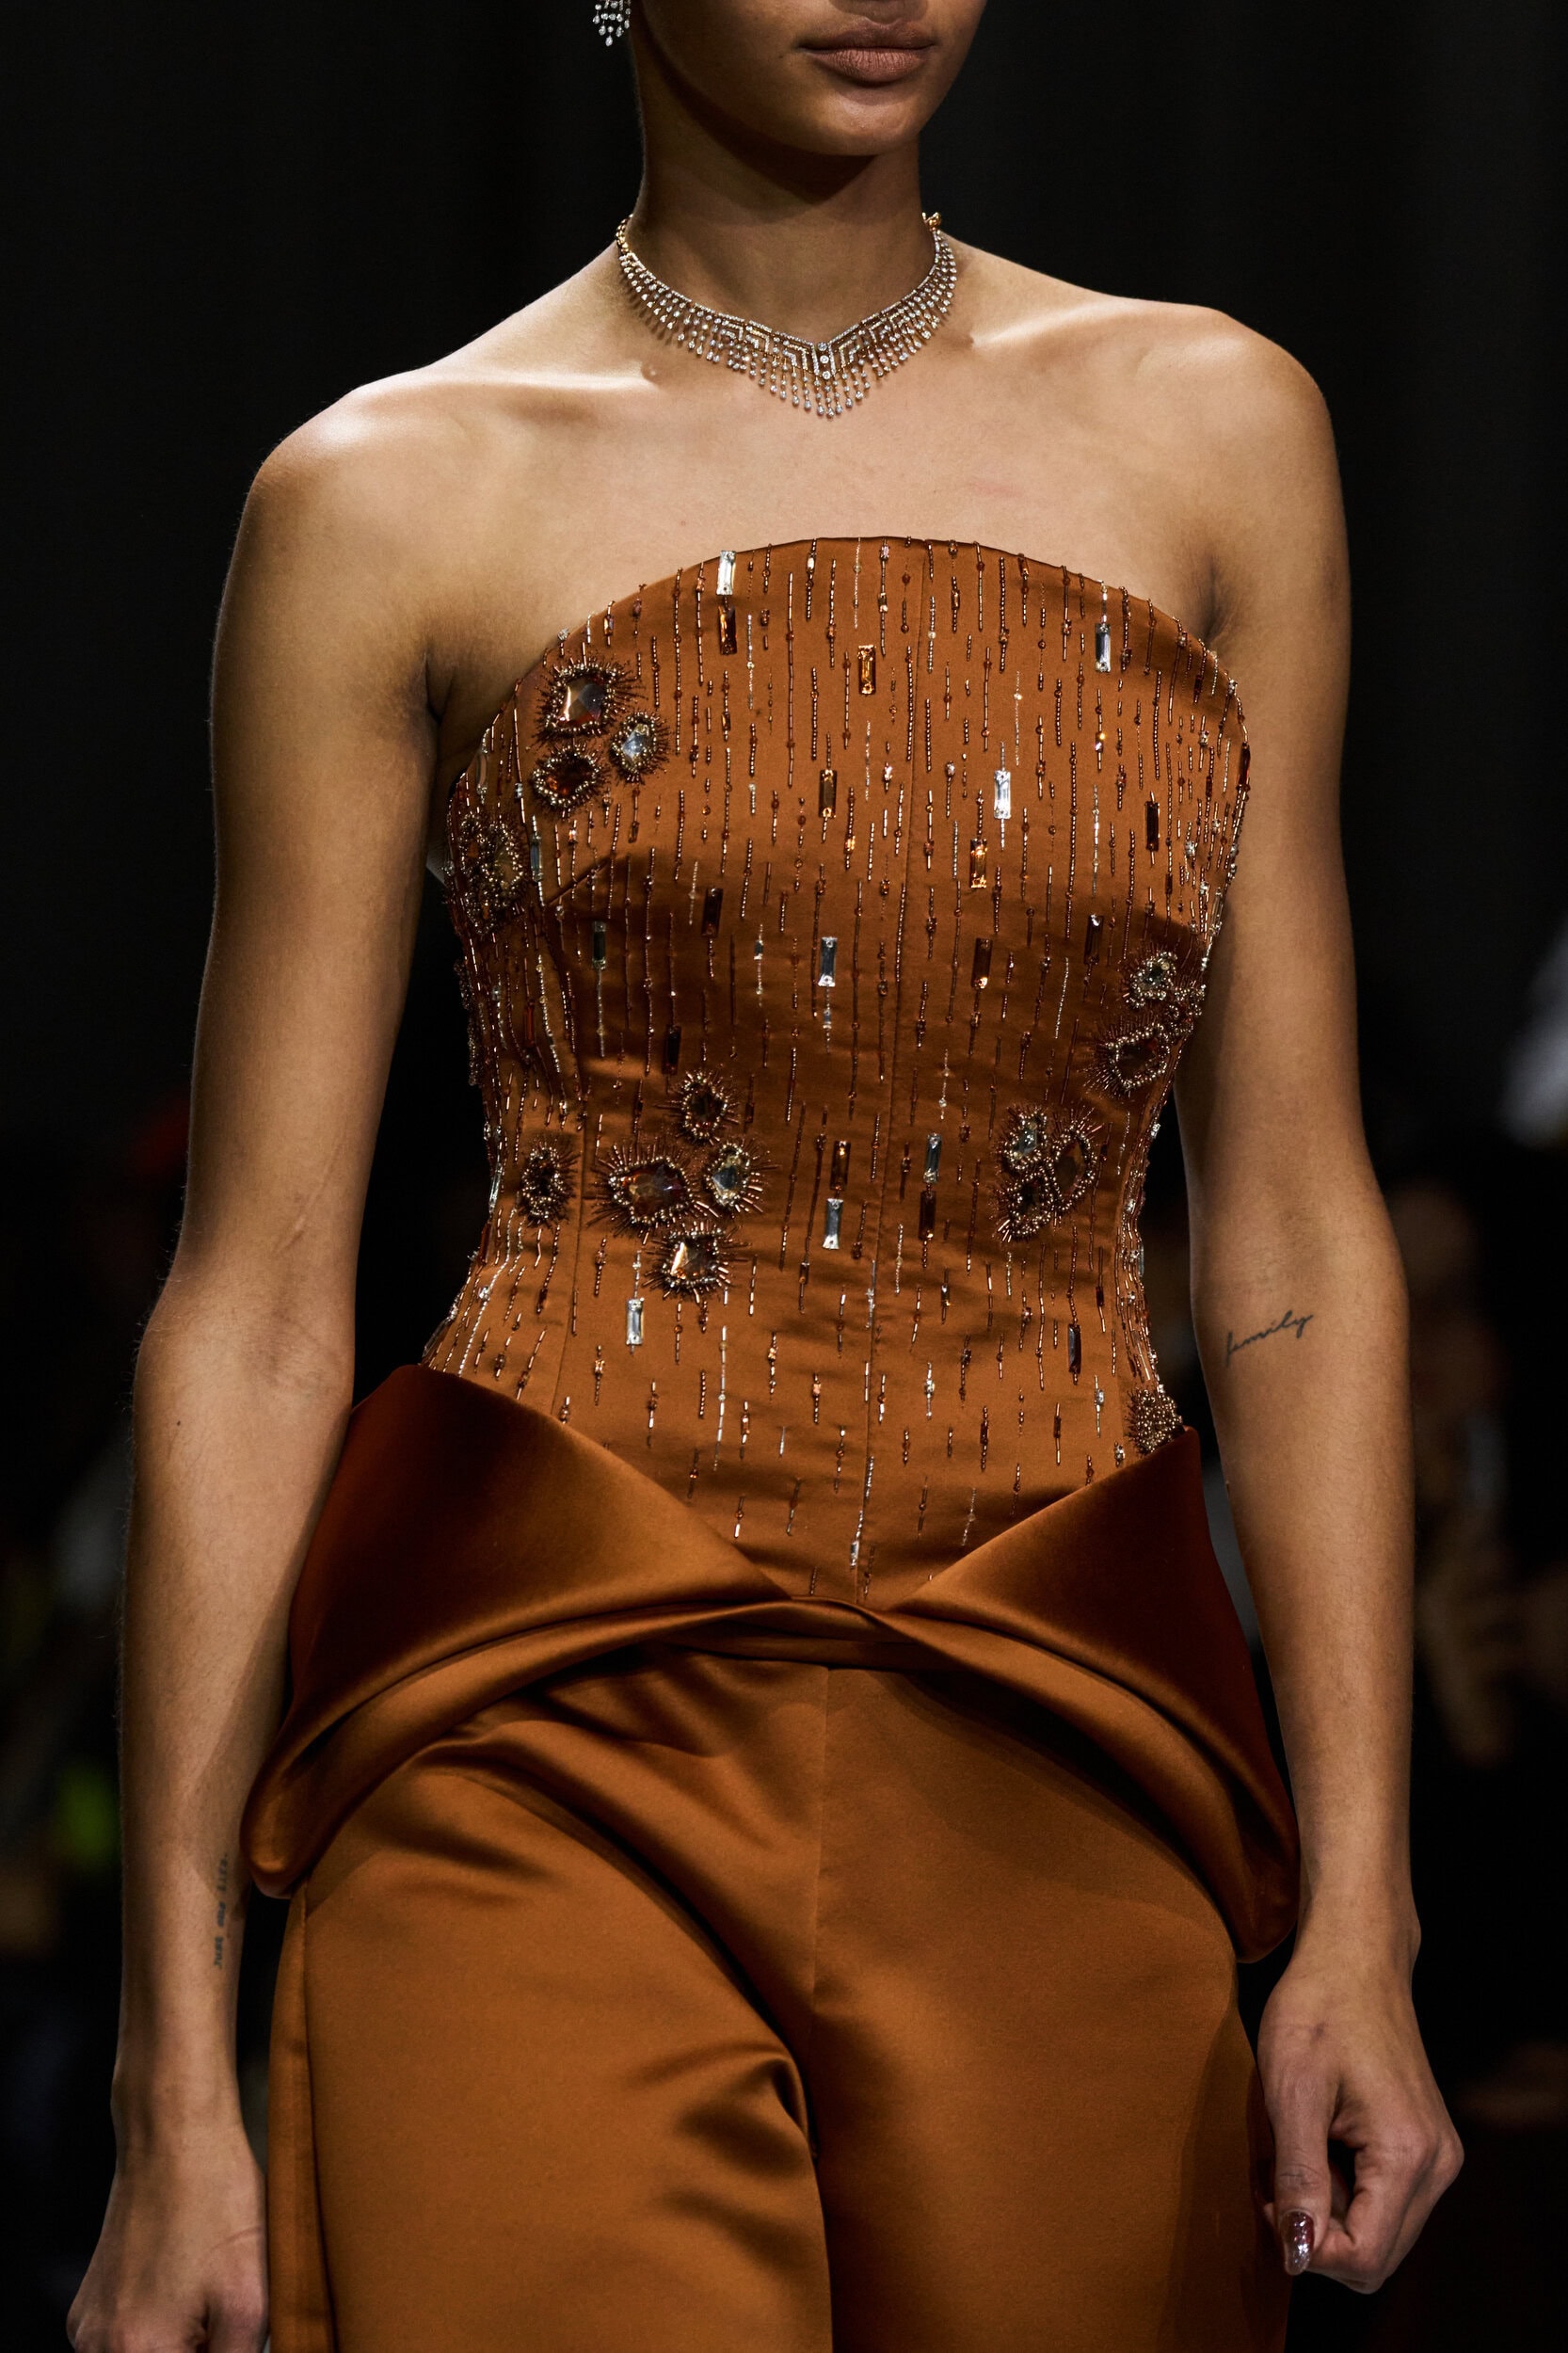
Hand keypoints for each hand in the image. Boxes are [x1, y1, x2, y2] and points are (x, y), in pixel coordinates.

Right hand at [67, 2117, 266, 2351]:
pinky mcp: (88, 2308)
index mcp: (139, 2352)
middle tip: (223, 2321)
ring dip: (180, 2348)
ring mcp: (87, 2329)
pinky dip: (157, 2335)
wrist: (173, 2137)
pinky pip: (125, 2344)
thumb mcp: (250, 2297)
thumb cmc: (217, 2204)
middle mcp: (98, 2349)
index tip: (228, 2337)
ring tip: (208, 2303)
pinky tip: (186, 2292)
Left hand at [1256, 1931, 1461, 2291]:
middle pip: (1375, 2256)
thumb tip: (1298, 2253)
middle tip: (1275, 2178)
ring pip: (1378, 2232)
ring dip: (1328, 2211)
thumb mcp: (1291, 2091)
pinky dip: (1343, 2191)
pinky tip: (1315, 2144)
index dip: (1308, 2247)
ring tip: (1293, 2152)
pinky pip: (1383, 2202)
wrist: (1354, 1958)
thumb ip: (1298, 2177)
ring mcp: (1436, 2156)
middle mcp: (1437, 2165)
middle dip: (1318, 2233)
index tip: (1269, 2196)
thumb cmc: (1317, 2009)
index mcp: (1408, 2154)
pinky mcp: (1424, 2146)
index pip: (1364, 2258)